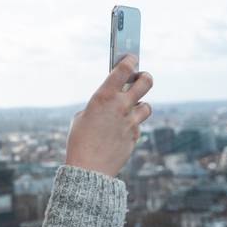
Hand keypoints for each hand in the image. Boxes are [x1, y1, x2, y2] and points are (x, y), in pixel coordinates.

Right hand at [64, 55, 152, 176]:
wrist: (89, 169)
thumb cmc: (79, 142)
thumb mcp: (81, 117)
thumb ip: (98, 107)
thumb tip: (108, 106)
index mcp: (104, 97)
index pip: (123, 69)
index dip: (129, 60)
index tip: (132, 57)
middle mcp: (121, 106)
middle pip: (146, 82)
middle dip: (145, 77)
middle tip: (140, 78)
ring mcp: (132, 121)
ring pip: (147, 105)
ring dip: (140, 104)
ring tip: (132, 108)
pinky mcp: (136, 136)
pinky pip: (139, 125)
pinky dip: (132, 124)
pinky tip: (121, 130)